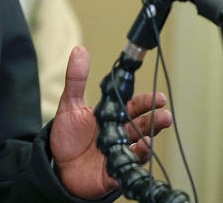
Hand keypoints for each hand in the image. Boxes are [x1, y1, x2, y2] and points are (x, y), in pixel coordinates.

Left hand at [50, 46, 172, 198]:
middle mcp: (120, 134)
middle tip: (165, 115)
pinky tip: (138, 153)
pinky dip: (133, 161)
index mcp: (111, 116)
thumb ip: (76, 79)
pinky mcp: (113, 172)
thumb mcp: (70, 104)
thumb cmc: (68, 135)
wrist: (57, 165)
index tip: (160, 97)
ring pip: (139, 147)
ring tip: (150, 138)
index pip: (133, 106)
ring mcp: (119, 153)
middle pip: (142, 126)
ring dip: (148, 142)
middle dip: (156, 121)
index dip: (147, 102)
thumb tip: (79, 50)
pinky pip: (127, 167)